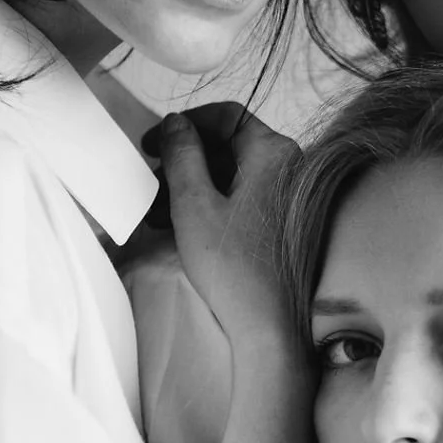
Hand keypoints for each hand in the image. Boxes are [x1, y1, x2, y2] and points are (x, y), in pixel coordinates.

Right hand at [156, 104, 299, 349]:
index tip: (153, 144)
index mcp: (274, 153)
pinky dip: (210, 206)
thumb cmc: (232, 265)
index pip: (227, 116)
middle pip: (228, 147)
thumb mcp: (193, 203)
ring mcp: (290, 197)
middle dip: (184, 163)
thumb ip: (182, 154)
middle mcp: (290, 168)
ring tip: (156, 212)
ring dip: (191, 187)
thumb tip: (175, 123)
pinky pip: (242, 200)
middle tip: (151, 184)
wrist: (267, 326)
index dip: (185, 125)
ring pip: (231, 176)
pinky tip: (179, 226)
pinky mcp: (283, 224)